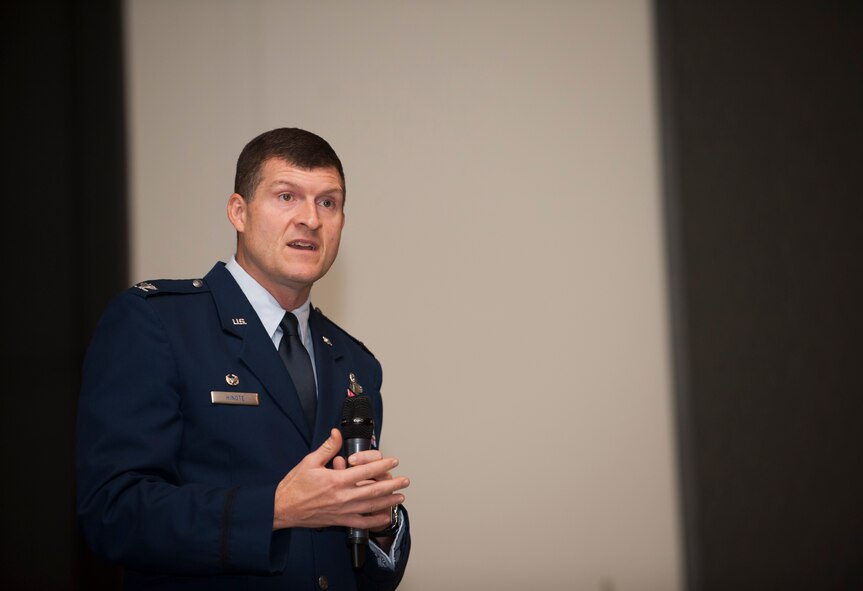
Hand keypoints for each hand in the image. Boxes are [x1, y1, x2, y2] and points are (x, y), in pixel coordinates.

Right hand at [273, 429, 408, 530]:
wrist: (282, 509)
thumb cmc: (294, 486)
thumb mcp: (309, 462)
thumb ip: (327, 448)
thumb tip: (337, 434)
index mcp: (336, 480)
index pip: (365, 471)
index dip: (382, 464)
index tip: (393, 461)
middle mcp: (342, 497)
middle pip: (374, 490)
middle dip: (392, 484)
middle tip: (404, 479)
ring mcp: (342, 511)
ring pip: (371, 507)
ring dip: (388, 501)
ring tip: (400, 496)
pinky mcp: (339, 521)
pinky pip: (361, 523)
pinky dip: (375, 520)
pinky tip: (384, 516)